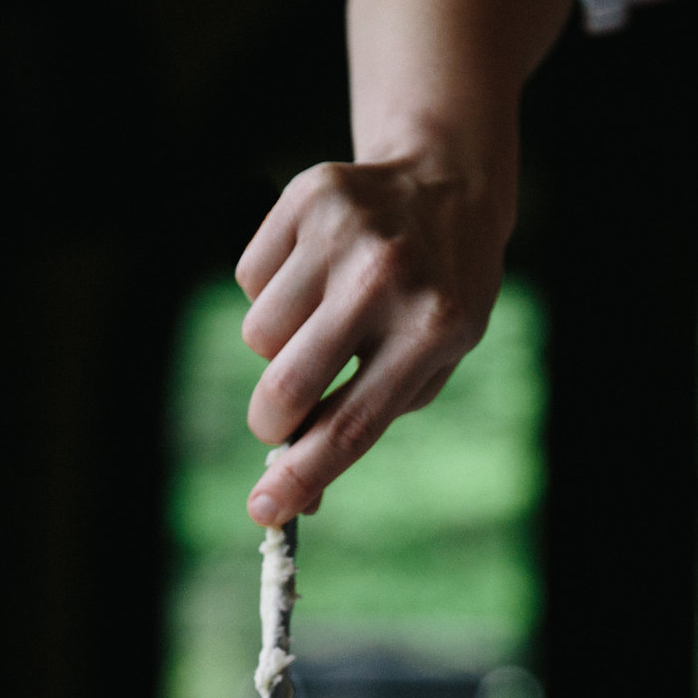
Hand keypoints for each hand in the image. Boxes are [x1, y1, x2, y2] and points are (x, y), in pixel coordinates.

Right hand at [236, 150, 510, 525]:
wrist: (448, 185)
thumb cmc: (435, 298)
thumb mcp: (428, 363)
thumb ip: (363, 423)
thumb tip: (292, 499)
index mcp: (433, 331)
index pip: (352, 424)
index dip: (303, 476)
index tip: (265, 512)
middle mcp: (387, 278)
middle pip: (287, 386)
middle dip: (272, 421)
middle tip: (284, 418)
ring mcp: (345, 232)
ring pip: (258, 335)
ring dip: (278, 345)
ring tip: (324, 316)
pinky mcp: (307, 196)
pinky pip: (249, 279)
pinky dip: (272, 289)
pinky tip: (315, 270)